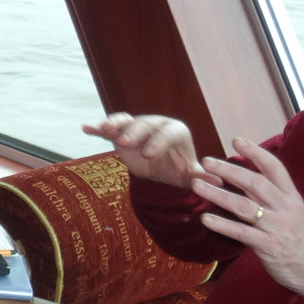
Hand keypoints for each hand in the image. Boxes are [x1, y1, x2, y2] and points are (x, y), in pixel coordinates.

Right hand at [83, 112, 203, 189]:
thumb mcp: (187, 176)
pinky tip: (86, 128)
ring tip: (103, 129)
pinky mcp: (120, 131)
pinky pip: (109, 127)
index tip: (147, 154)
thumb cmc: (176, 170)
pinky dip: (97, 127)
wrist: (159, 169)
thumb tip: (217, 182)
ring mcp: (136, 126)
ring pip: (126, 121)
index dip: (157, 141)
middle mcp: (155, 124)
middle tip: (124, 143)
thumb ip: (199, 177)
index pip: (166, 132)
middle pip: (143, 124)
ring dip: (114, 124)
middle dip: (134, 133)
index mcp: (175, 131)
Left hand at [191, 139, 303, 294]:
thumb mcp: (293, 212)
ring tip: (197, 185)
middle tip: (207, 161)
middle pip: (256, 184)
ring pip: (245, 207)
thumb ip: (272, 196)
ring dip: (218, 194)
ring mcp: (277, 227)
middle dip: (230, 170)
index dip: (256, 153)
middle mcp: (285, 209)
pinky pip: (243, 233)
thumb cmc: (301, 239)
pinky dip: (224, 225)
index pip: (275, 169)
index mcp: (291, 197)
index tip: (236, 140)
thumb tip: (245, 177)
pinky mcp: (270, 246)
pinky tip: (206, 219)